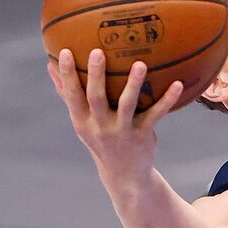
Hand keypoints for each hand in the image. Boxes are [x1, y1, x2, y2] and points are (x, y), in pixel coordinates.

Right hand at [48, 51, 184, 206]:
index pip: (72, 96)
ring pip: (127, 105)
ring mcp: (122, 131)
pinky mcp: (142, 135)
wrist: (124, 176)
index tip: (66, 53)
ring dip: (134, 84)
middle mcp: (101, 126)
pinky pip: (155, 115)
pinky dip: (167, 100)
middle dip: (96, 75)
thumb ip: (67, 94)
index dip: (68, 75)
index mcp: (83, 121)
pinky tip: (177, 84)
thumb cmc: (100, 139)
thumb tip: (49, 65)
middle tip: (98, 52)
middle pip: (96, 98)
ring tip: (141, 63)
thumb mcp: (82, 120)